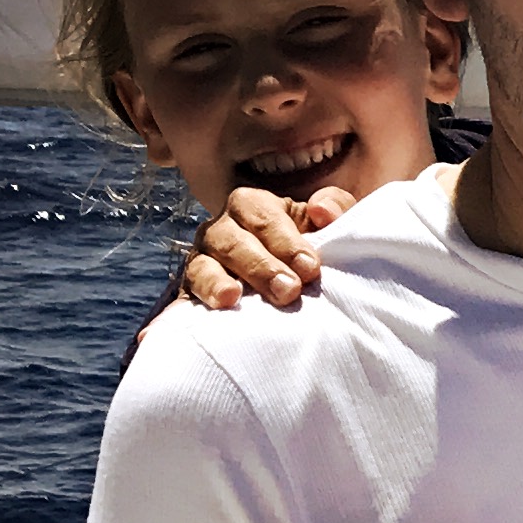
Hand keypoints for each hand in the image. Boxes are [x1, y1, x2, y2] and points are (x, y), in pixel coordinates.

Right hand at [179, 177, 357, 312]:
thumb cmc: (311, 251)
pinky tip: (195, 317)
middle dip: (261, 266)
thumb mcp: (329, 224)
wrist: (296, 287)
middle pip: (232, 241)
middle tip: (288, 291)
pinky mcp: (194, 291)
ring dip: (217, 282)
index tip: (310, 268)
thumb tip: (322, 212)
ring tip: (232, 298)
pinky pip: (187, 296)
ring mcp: (204, 259)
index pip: (262, 215)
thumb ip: (335, 208)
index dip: (286, 241)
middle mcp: (223, 229)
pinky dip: (188, 307)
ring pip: (202, 265)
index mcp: (253, 205)